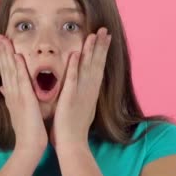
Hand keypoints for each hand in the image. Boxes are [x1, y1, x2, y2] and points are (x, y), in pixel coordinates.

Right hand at [0, 34, 47, 151]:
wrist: (29, 146)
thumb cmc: (27, 131)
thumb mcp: (18, 111)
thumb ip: (11, 97)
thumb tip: (3, 88)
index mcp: (12, 95)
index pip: (6, 72)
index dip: (2, 58)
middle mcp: (12, 93)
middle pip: (5, 68)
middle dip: (1, 52)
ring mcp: (17, 96)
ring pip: (11, 71)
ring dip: (7, 55)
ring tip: (3, 40)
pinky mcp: (26, 100)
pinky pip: (22, 81)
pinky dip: (19, 68)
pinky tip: (17, 56)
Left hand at [52, 27, 111, 146]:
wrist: (72, 145)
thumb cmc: (73, 130)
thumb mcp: (80, 109)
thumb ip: (80, 97)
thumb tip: (82, 90)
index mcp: (90, 93)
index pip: (98, 68)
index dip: (101, 52)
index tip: (105, 38)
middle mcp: (89, 91)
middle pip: (97, 64)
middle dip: (101, 46)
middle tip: (105, 30)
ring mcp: (81, 94)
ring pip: (87, 68)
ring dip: (91, 51)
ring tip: (94, 35)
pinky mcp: (70, 99)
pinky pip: (73, 79)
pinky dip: (74, 66)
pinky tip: (76, 53)